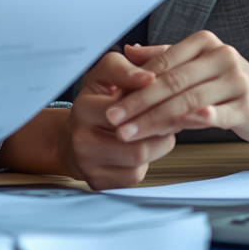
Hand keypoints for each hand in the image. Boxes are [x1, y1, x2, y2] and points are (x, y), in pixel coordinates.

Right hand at [0, 50, 176, 188]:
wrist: (71, 137)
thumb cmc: (96, 102)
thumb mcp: (105, 75)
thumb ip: (127, 68)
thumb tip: (149, 76)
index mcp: (84, 107)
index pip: (128, 110)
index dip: (154, 104)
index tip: (171, 98)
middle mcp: (82, 137)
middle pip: (138, 141)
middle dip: (162, 128)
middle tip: (177, 117)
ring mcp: (88, 162)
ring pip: (139, 158)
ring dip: (158, 144)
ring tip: (161, 129)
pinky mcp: (98, 181)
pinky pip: (134, 175)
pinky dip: (146, 161)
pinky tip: (145, 147)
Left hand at [104, 33, 248, 153]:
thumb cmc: (228, 84)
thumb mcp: (196, 66)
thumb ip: (163, 58)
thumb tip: (128, 51)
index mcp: (204, 43)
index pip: (162, 65)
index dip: (134, 84)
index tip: (111, 103)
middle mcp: (221, 56)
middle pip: (172, 83)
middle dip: (139, 104)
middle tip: (116, 120)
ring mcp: (237, 80)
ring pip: (189, 100)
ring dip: (157, 118)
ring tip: (133, 132)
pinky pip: (220, 113)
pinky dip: (203, 118)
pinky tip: (187, 123)